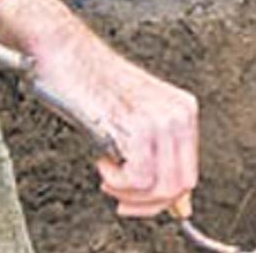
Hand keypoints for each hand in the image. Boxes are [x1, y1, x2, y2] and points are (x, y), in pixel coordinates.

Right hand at [0, 0, 197, 216]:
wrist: (66, 52)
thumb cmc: (89, 85)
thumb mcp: (133, 121)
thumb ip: (158, 158)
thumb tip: (179, 204)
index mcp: (183, 110)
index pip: (189, 173)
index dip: (163, 199)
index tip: (136, 201)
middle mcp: (179, 113)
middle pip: (180, 186)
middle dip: (147, 204)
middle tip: (118, 195)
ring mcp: (161, 119)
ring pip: (162, 188)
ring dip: (128, 194)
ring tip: (108, 176)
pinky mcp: (139, 126)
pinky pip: (140, 180)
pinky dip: (117, 182)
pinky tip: (102, 162)